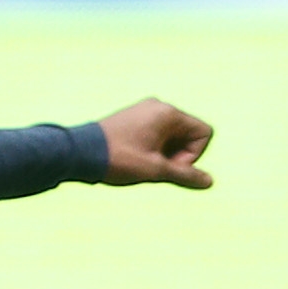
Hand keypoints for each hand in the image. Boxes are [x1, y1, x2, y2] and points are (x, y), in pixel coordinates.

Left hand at [95, 98, 214, 189]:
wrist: (78, 152)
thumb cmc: (117, 158)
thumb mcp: (155, 170)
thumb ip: (185, 175)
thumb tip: (209, 182)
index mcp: (168, 113)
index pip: (203, 133)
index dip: (192, 155)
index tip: (168, 165)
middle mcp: (159, 106)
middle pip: (188, 134)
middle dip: (177, 155)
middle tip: (153, 165)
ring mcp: (145, 110)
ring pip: (172, 136)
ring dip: (164, 154)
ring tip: (142, 163)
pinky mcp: (134, 118)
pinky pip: (157, 134)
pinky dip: (153, 148)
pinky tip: (135, 158)